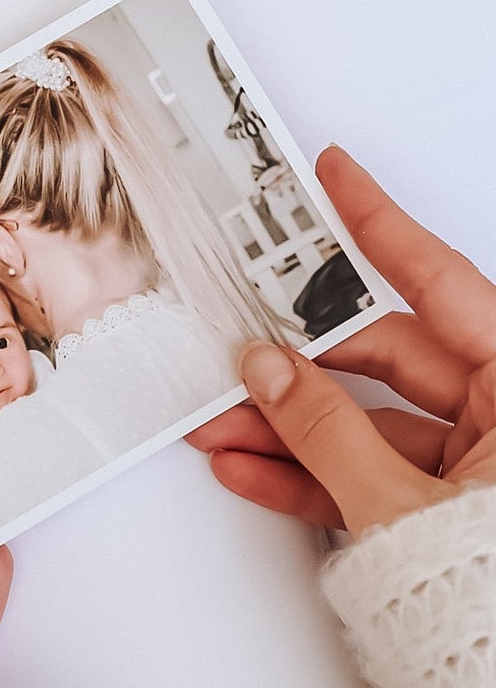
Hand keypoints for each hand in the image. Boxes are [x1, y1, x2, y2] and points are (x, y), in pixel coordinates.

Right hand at [188, 145, 495, 535]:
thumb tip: (269, 370)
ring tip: (218, 424)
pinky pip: (367, 477)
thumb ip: (326, 429)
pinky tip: (250, 469)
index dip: (379, 223)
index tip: (335, 174)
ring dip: (285, 428)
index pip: (440, 283)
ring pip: (365, 424)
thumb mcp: (403, 506)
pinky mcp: (443, 514)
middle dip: (297, 361)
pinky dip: (308, 478)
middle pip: (385, 361)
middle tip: (235, 336)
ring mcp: (474, 471)